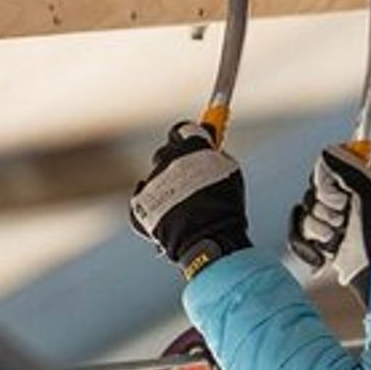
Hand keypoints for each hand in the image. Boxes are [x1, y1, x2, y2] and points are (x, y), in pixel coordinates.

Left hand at [130, 122, 250, 278]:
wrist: (206, 239)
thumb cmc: (225, 206)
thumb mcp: (231, 174)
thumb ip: (217, 156)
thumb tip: (210, 149)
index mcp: (190, 147)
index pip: (181, 130)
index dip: (186, 137)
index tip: (191, 143)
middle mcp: (167, 159)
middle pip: (165, 152)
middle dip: (174, 161)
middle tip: (188, 178)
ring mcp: (151, 181)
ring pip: (156, 178)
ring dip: (166, 187)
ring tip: (184, 208)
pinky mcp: (139, 203)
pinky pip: (144, 198)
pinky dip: (153, 206)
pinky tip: (169, 217)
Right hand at [287, 144, 370, 290]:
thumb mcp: (370, 195)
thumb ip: (349, 169)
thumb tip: (326, 151)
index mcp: (359, 182)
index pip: (326, 166)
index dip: (327, 181)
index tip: (341, 196)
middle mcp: (343, 199)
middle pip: (311, 189)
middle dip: (324, 209)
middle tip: (344, 220)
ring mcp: (328, 220)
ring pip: (302, 212)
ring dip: (318, 229)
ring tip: (337, 239)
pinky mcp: (316, 241)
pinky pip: (294, 233)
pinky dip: (306, 246)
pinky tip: (323, 255)